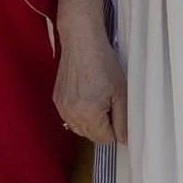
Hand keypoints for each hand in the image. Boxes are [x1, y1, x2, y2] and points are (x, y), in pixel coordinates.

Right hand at [54, 26, 127, 145]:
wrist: (81, 42)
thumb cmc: (104, 63)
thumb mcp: (120, 92)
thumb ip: (124, 120)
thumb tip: (126, 140)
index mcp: (89, 113)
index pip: (105, 139)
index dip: (114, 127)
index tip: (115, 109)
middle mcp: (72, 114)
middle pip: (91, 136)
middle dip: (102, 125)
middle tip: (107, 101)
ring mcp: (62, 107)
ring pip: (79, 129)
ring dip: (90, 121)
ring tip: (96, 98)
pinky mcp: (57, 100)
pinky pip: (70, 118)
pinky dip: (79, 113)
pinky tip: (85, 96)